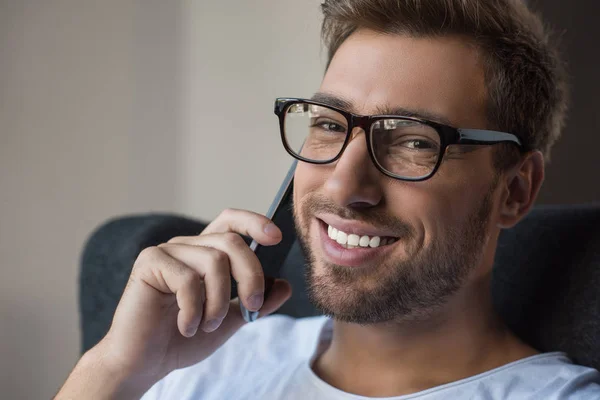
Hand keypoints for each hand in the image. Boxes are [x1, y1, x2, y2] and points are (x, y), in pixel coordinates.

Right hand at [96, 209, 291, 385]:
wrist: (144, 364)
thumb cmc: (182, 339)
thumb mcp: (230, 321)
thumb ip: (256, 302)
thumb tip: (285, 285)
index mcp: (203, 252)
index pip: (231, 222)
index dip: (254, 222)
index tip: (277, 238)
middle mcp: (185, 246)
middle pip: (231, 242)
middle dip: (251, 275)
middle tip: (252, 307)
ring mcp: (165, 252)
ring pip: (214, 261)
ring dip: (219, 302)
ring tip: (207, 324)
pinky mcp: (148, 263)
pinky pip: (187, 279)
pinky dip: (194, 310)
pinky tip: (186, 327)